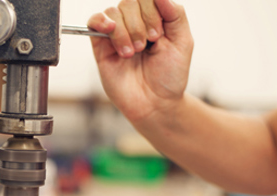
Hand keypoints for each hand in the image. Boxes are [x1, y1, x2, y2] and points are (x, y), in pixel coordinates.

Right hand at [88, 0, 192, 123]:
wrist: (154, 104)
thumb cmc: (169, 77)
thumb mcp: (183, 42)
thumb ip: (175, 14)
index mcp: (154, 19)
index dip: (151, 11)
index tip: (158, 36)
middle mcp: (134, 24)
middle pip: (129, 2)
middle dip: (139, 24)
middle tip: (146, 47)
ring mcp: (116, 35)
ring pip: (113, 13)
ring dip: (125, 32)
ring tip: (132, 53)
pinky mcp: (100, 48)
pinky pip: (93, 23)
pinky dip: (100, 22)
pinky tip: (109, 30)